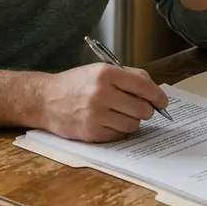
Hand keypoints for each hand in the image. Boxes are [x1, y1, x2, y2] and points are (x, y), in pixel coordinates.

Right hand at [36, 63, 168, 142]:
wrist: (45, 99)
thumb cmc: (75, 84)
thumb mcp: (99, 70)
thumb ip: (127, 77)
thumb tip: (154, 91)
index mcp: (105, 74)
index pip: (144, 87)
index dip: (158, 96)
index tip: (162, 102)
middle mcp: (101, 93)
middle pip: (142, 109)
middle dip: (146, 110)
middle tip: (140, 109)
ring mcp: (96, 114)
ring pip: (133, 124)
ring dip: (132, 121)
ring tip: (120, 114)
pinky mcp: (91, 132)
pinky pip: (119, 135)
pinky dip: (119, 130)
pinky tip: (109, 121)